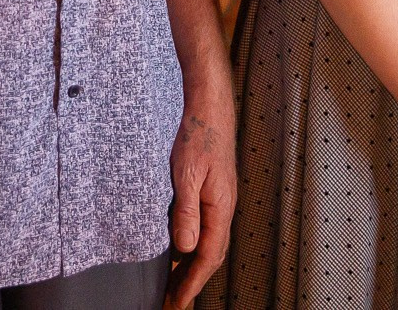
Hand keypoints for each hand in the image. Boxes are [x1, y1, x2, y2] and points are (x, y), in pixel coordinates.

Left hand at [166, 91, 237, 307]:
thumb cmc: (199, 135)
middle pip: (212, 256)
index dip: (192, 283)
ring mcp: (219, 200)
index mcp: (220, 208)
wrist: (209, 107)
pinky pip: (206, 228)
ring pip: (210, 243)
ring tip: (175, 284)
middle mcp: (223, 208)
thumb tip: (186, 248)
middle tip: (174, 301)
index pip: (208, 257)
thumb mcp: (186, 174)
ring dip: (193, 266)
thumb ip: (186, 212)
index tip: (178, 303)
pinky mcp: (212, 191)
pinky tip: (180, 249)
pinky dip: (194, 246)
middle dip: (193, 281)